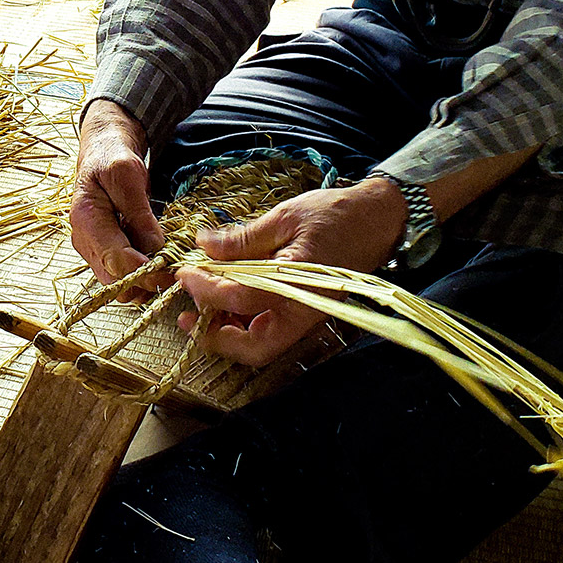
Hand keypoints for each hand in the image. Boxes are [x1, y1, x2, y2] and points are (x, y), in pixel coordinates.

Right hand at [70, 99, 164, 283]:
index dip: (143, 270)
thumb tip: (155, 248)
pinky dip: (143, 274)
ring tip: (169, 263)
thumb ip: (139, 213)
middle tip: (175, 267)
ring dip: (146, 282)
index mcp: (86, 220)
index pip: (114, 259)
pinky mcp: (105, 253)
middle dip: (146, 280)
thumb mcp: (127, 175)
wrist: (103, 154)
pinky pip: (124, 275)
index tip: (169, 269)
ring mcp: (93, 250)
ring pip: (121, 285)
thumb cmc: (112, 159)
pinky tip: (159, 259)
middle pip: (116, 281)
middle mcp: (85, 242)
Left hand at [177, 178, 408, 365]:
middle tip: (187, 315)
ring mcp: (306, 317)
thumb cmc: (336, 215)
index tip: (184, 274)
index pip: (241, 298)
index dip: (206, 290)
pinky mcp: (305, 313)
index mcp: (299, 286)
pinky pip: (271, 329)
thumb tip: (204, 245)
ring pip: (261, 344)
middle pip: (254, 348)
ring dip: (227, 331)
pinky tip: (227, 297)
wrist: (379, 219)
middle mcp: (304, 312)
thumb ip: (242, 239)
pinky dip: (244, 321)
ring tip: (204, 302)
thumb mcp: (284, 218)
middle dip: (215, 338)